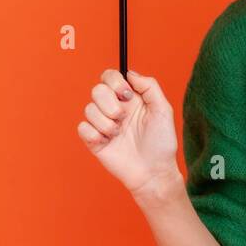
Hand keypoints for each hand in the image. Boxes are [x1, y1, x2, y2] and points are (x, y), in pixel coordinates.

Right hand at [77, 68, 182, 197]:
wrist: (154, 172)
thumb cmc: (161, 143)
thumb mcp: (163, 110)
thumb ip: (150, 86)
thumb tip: (130, 73)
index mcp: (129, 98)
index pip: (110, 77)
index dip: (114, 81)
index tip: (126, 95)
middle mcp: (114, 108)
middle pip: (96, 90)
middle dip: (109, 103)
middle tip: (123, 117)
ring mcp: (103, 124)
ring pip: (88, 109)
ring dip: (105, 122)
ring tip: (119, 134)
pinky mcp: (94, 140)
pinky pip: (82, 128)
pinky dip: (94, 134)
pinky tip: (108, 142)